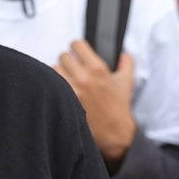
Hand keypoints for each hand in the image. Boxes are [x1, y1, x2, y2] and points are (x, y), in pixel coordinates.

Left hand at [54, 44, 136, 164]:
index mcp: (98, 68)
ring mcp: (72, 90)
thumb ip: (127, 64)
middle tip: (72, 70)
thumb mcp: (127, 83)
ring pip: (54, 69)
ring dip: (59, 73)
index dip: (76, 48)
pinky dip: (54, 85)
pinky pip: (51, 84)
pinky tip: (60, 90)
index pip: (76, 44)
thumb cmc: (119, 108)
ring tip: (65, 80)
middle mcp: (83, 77)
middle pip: (63, 56)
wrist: (114, 133)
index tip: (77, 54)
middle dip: (68, 62)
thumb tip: (125, 54)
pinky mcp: (64, 101)